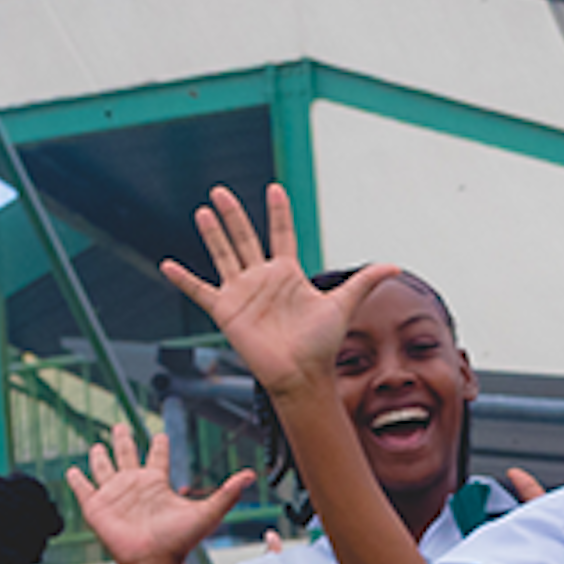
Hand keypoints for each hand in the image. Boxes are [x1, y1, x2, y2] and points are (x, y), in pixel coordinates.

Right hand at [66, 424, 252, 563]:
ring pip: (103, 468)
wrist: (152, 562)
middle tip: (120, 425)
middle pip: (127, 455)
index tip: (160, 434)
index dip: (159, 444)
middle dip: (123, 439)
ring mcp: (114, 495)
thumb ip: (227, 493)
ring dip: (100, 456)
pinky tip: (72, 470)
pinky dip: (77, 479)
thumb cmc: (177, 542)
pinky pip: (83, 489)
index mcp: (157, 484)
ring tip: (97, 445)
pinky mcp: (96, 506)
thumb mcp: (207, 512)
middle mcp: (135, 485)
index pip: (157, 457)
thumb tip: (252, 475)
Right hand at [158, 185, 395, 404]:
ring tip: (204, 211)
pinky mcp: (226, 310)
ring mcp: (242, 293)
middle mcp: (263, 279)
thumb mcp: (343, 305)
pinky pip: (200, 292)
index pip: (281, 235)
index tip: (275, 188)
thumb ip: (364, 282)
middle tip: (221, 191)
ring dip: (213, 234)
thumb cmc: (321, 344)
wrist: (301, 374)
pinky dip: (183, 280)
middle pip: (245, 238)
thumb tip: (396, 265)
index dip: (278, 213)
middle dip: (234, 214)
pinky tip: (167, 265)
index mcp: (288, 274)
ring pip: (224, 255)